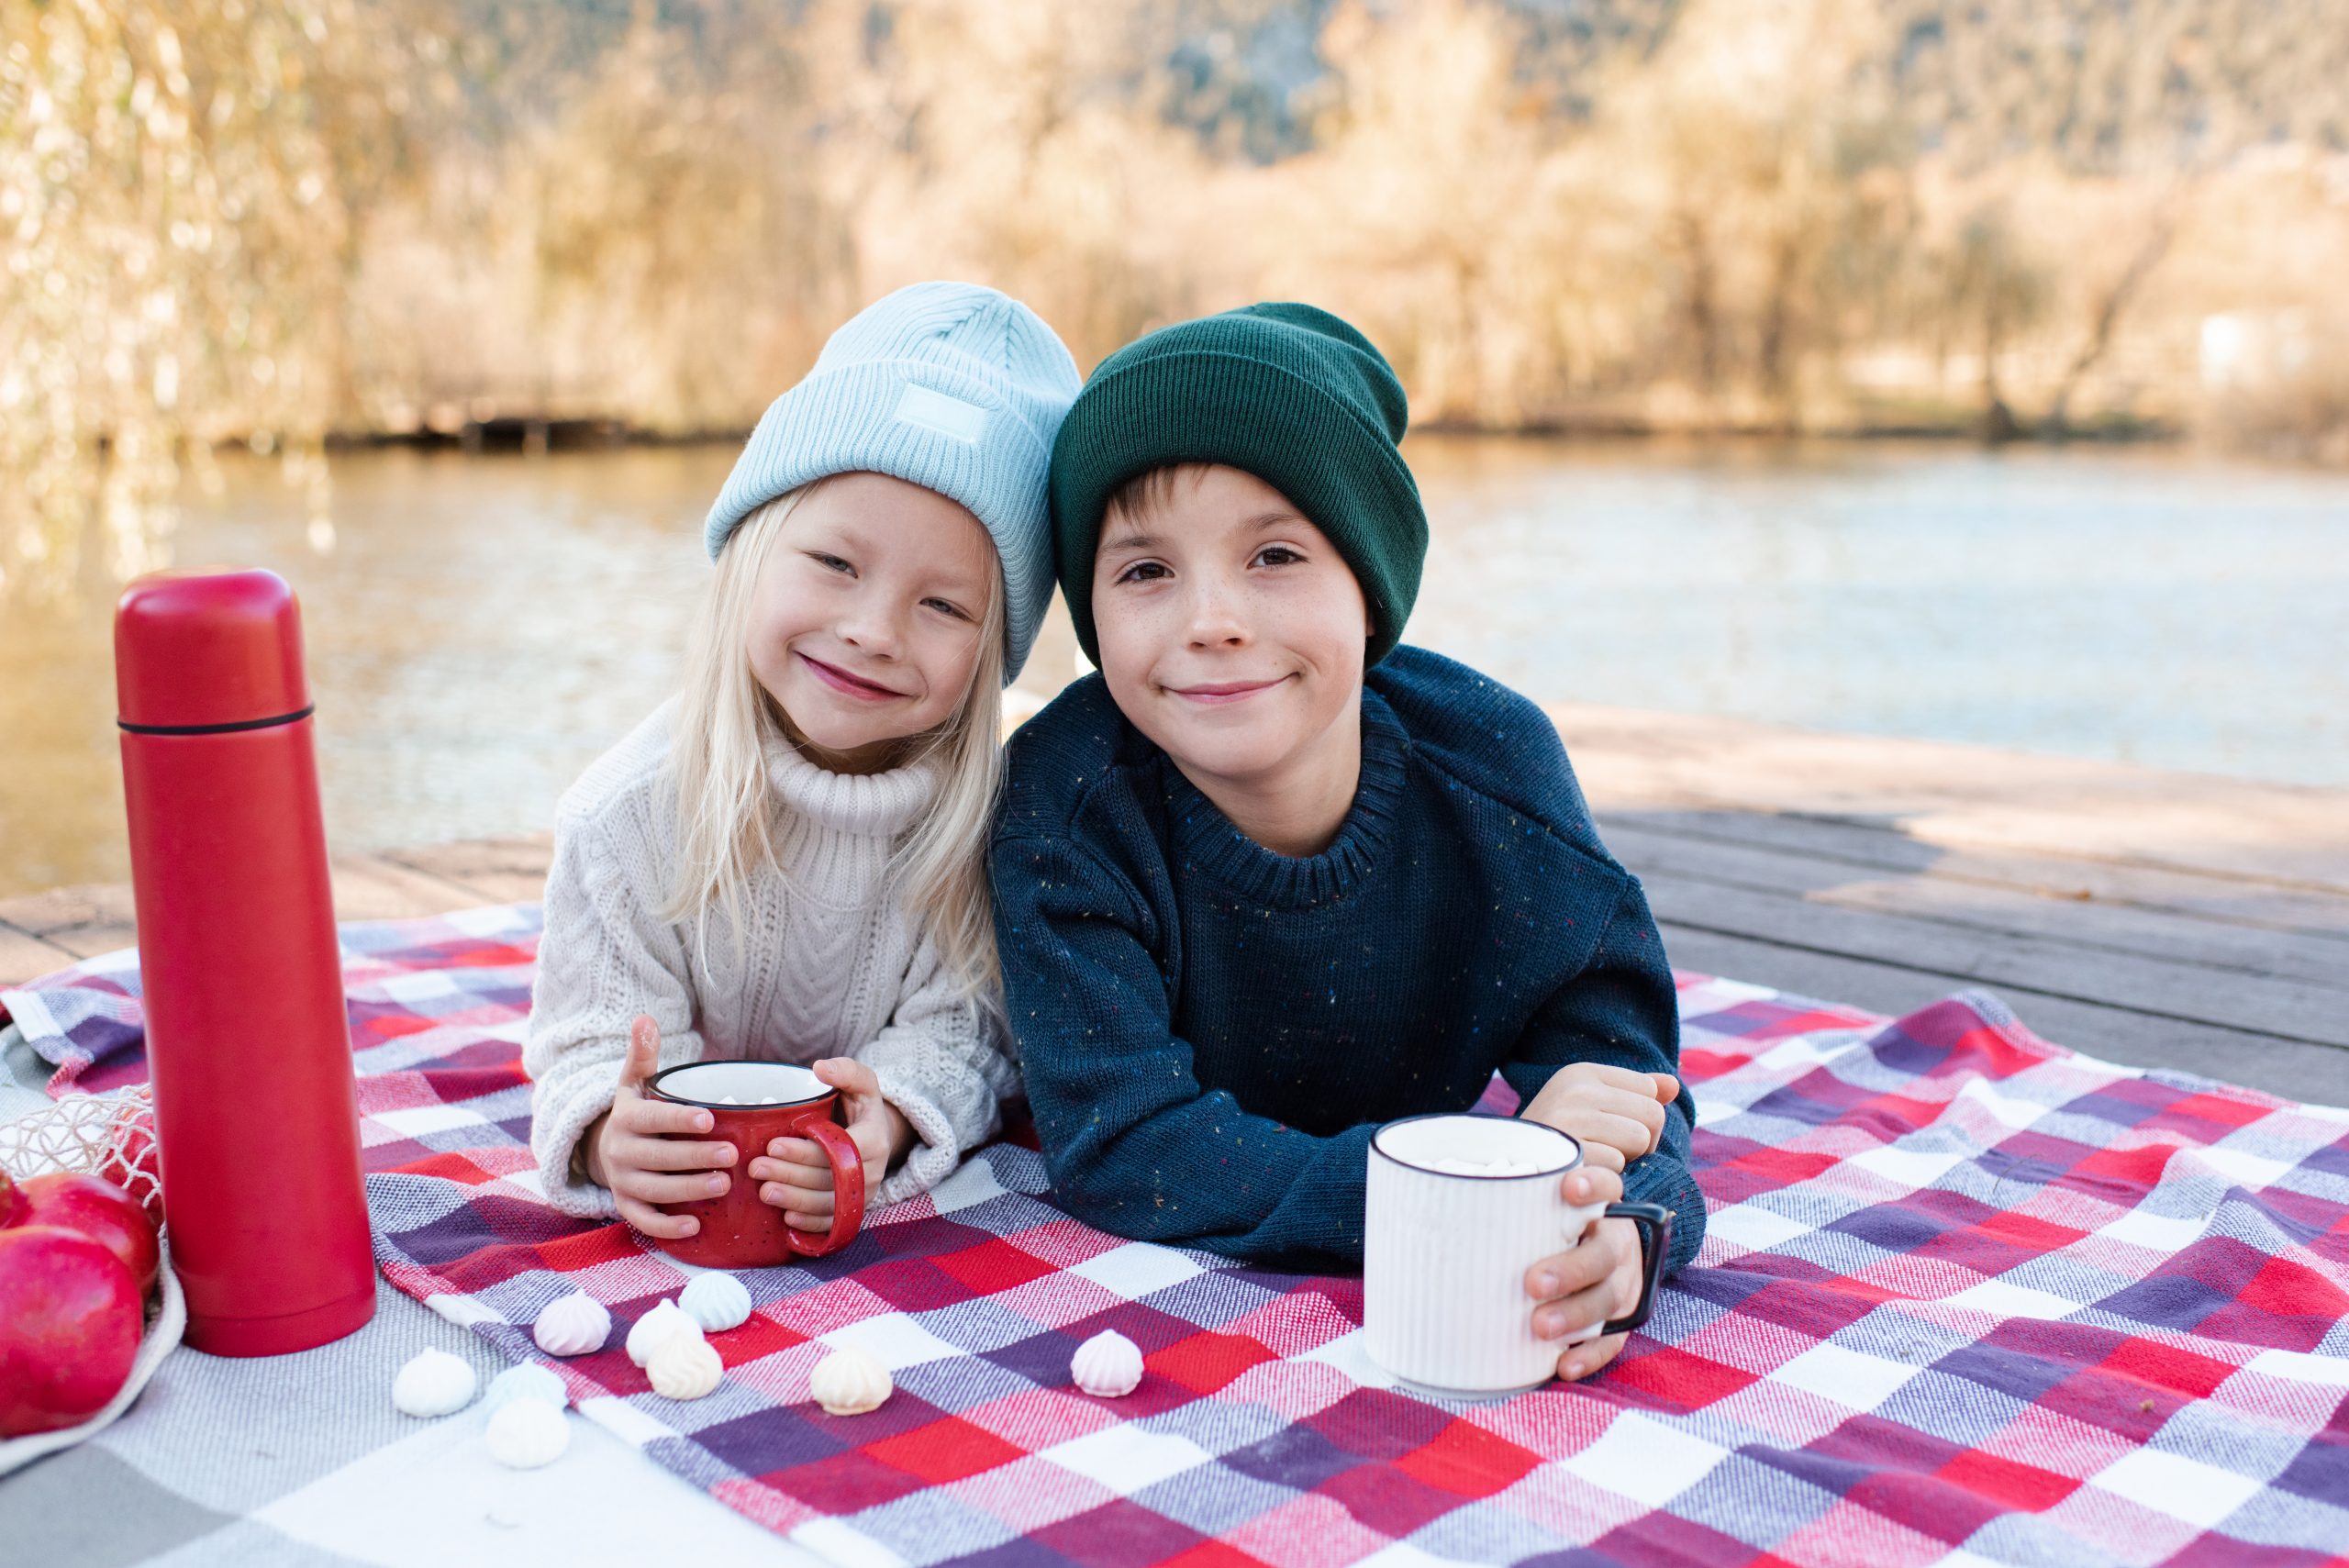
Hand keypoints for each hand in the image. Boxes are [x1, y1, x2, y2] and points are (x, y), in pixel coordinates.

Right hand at [582, 1016, 737, 1240]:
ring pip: (654, 1190)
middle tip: (732, 1155)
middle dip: (695, 1157)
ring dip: (687, 1190)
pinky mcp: (626, 1207)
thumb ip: (642, 1054)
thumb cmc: (637, 1112)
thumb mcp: (635, 1082)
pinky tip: (695, 1226)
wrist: (605, 1147)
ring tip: (722, 1184)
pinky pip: (643, 1221)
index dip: (679, 1121)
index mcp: (627, 1118)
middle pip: (657, 1157)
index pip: (653, 1119)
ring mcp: (622, 1182)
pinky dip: (666, 1227)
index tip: (710, 1119)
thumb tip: (645, 1018)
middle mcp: (620, 1151)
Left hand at [747, 1058, 912, 1232]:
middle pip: (830, 1179)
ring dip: (795, 1200)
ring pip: (829, 1204)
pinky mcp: (853, 1212)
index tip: (773, 1144)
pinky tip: (785, 1217)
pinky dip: (809, 1223)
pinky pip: (833, 1224)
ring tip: (764, 1191)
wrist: (875, 1139)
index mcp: (875, 1139)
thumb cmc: (860, 1109)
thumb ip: (846, 1071)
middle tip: (756, 1167)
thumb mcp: (861, 1083)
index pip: (841, 1149)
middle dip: (791, 1174)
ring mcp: (864, 1195)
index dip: (806, 1150)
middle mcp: (874, 1171)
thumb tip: (820, 1068)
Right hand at [1517, 1063, 1679, 1172]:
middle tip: (1605, 1151)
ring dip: (1623, 1160)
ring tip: (1592, 1161)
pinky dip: (1604, 1178)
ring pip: (1640, 1140)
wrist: (1508, 1173)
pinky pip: (1617, 1165)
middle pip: (1653, 1115)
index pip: (1651, 1092)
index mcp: (1582, 1072)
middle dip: (1639, 1142)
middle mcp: (1575, 1089)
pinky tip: (1581, 1174)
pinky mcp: (1568, 1151)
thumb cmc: (1558, 1142)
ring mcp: (1568, 1118)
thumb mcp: (1591, 1108)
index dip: (1641, 1119)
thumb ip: (1635, 1094)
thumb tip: (1673, 1085)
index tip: (1610, 1130)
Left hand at [1523, 1166, 1644, 1381]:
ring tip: (1540, 1327)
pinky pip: (1611, 1340)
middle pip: (1605, 1253)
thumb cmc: (1544, 1224)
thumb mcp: (1534, 1202)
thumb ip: (1506, 1194)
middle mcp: (1615, 1243)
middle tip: (1533, 1283)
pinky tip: (1563, 1364)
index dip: (1593, 1185)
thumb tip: (1431, 1192)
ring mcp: (1621, 1282)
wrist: (1586, 1251)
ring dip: (1576, 1314)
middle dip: (1571, 1269)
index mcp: (1598, 1208)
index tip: (1567, 1189)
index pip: (1606, 1187)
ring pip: (1608, 1298)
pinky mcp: (1620, 1319)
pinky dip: (1589, 1354)